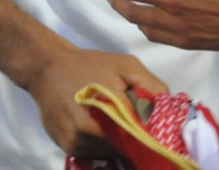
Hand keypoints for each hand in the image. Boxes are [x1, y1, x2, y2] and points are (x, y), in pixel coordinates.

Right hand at [27, 44, 166, 158]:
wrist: (48, 69)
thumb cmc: (90, 65)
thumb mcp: (126, 66)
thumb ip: (151, 86)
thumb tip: (170, 107)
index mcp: (108, 111)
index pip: (140, 138)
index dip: (153, 137)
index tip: (161, 133)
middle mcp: (89, 133)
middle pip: (125, 148)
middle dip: (137, 141)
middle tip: (142, 127)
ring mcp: (76, 143)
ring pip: (110, 154)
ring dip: (120, 145)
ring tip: (121, 126)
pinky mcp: (67, 148)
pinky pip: (95, 154)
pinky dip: (104, 146)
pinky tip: (105, 130)